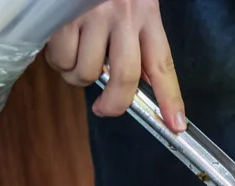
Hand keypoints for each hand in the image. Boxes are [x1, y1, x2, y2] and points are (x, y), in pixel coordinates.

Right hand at [45, 0, 185, 130]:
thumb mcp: (136, 5)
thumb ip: (139, 42)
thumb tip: (138, 84)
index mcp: (147, 15)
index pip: (163, 65)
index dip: (170, 99)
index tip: (175, 125)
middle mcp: (124, 17)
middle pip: (125, 79)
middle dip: (114, 104)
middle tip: (104, 108)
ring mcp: (92, 17)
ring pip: (87, 73)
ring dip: (78, 76)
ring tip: (78, 56)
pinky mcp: (63, 18)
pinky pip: (61, 60)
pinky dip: (59, 61)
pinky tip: (62, 44)